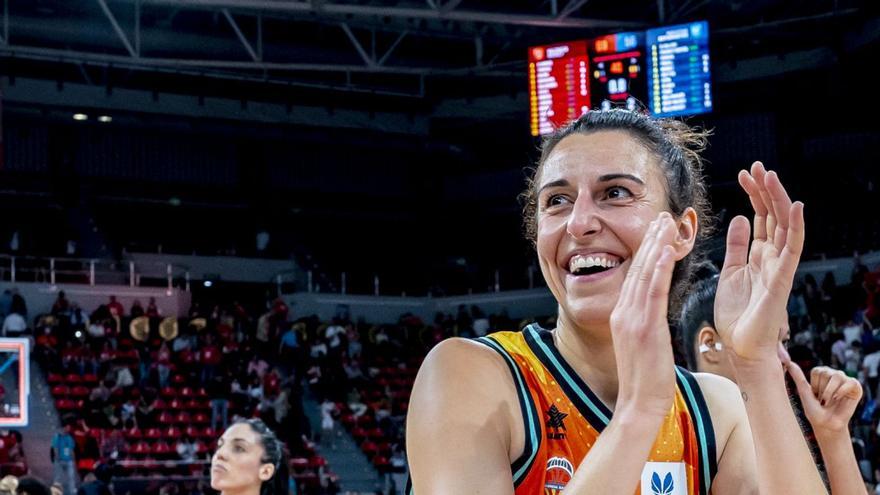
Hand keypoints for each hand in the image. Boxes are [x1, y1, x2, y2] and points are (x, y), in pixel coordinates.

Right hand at [610, 212, 678, 417]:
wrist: (639, 404)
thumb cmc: (646, 380)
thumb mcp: (642, 344)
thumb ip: (644, 322)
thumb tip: (653, 309)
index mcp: (623, 315)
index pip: (635, 275)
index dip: (646, 250)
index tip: (656, 230)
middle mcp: (623, 312)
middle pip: (637, 268)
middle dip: (650, 239)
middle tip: (662, 215)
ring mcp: (631, 319)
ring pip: (644, 274)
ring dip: (656, 246)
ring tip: (666, 223)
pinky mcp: (643, 328)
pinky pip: (652, 293)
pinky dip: (657, 269)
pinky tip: (665, 251)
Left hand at [715, 162, 804, 362]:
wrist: (740, 346)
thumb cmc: (737, 314)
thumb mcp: (731, 271)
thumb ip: (737, 246)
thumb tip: (740, 217)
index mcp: (759, 255)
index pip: (761, 217)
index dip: (754, 195)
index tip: (744, 174)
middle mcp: (773, 257)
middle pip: (773, 216)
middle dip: (766, 190)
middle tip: (757, 166)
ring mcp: (779, 267)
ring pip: (783, 226)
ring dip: (778, 200)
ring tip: (770, 176)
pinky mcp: (781, 279)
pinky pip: (792, 250)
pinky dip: (794, 228)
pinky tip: (795, 207)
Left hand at [784, 349, 861, 434]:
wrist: (827, 425)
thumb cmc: (814, 411)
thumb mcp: (804, 392)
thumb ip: (798, 377)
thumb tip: (788, 362)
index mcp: (821, 374)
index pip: (817, 371)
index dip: (814, 386)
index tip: (815, 396)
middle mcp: (833, 374)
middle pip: (826, 373)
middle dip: (822, 390)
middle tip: (823, 401)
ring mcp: (845, 380)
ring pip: (837, 376)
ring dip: (830, 392)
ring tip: (830, 401)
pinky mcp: (856, 387)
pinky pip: (851, 382)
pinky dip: (842, 391)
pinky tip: (838, 398)